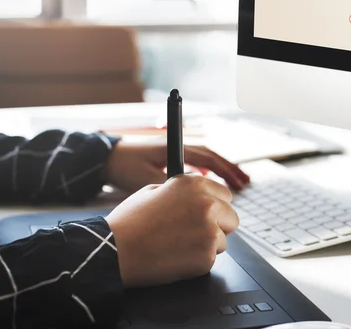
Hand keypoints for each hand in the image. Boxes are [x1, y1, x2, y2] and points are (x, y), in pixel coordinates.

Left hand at [103, 137, 249, 192]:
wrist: (104, 159)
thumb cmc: (124, 167)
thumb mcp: (147, 180)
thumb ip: (171, 189)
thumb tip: (194, 201)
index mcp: (174, 150)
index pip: (208, 158)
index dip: (226, 169)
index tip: (239, 181)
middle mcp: (177, 149)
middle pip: (211, 157)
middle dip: (230, 170)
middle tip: (245, 182)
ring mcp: (174, 154)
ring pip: (205, 161)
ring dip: (221, 171)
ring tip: (237, 183)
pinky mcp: (169, 162)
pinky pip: (196, 166)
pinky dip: (208, 174)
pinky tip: (212, 186)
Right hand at [106, 175, 238, 286]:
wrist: (115, 250)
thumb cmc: (130, 222)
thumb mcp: (154, 190)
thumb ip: (182, 190)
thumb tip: (198, 194)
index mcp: (195, 184)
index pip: (225, 195)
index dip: (215, 206)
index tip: (207, 214)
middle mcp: (207, 203)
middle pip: (231, 217)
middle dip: (217, 226)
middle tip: (194, 234)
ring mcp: (209, 229)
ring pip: (223, 239)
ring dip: (207, 245)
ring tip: (179, 245)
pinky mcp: (207, 254)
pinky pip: (212, 259)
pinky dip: (198, 262)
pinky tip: (176, 257)